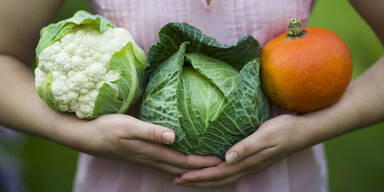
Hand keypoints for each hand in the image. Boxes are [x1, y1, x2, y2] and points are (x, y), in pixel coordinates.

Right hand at [67, 114, 220, 174]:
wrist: (87, 137)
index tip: (220, 162)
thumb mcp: (128, 126)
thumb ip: (150, 131)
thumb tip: (173, 137)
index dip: (201, 162)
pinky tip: (180, 165)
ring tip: (205, 169)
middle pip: (181, 168)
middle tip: (219, 168)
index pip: (182, 160)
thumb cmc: (107, 128)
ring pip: (173, 168)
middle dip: (200, 170)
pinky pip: (164, 164)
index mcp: (151, 151)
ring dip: (190, 170)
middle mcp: (151, 158)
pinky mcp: (141, 155)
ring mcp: (145, 158)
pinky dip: (177, 166)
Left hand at [175, 114, 313, 186]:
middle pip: (217, 179)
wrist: (303, 131)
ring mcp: (250, 164)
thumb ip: (247, 147)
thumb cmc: (285, 130)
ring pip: (223, 177)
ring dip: (205, 179)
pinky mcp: (252, 159)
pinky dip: (216, 172)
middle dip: (197, 181)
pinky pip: (230, 170)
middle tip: (177, 180)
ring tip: (190, 178)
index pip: (218, 173)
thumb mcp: (265, 136)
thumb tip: (227, 158)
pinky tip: (211, 168)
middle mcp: (247, 166)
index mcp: (247, 162)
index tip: (181, 176)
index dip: (199, 176)